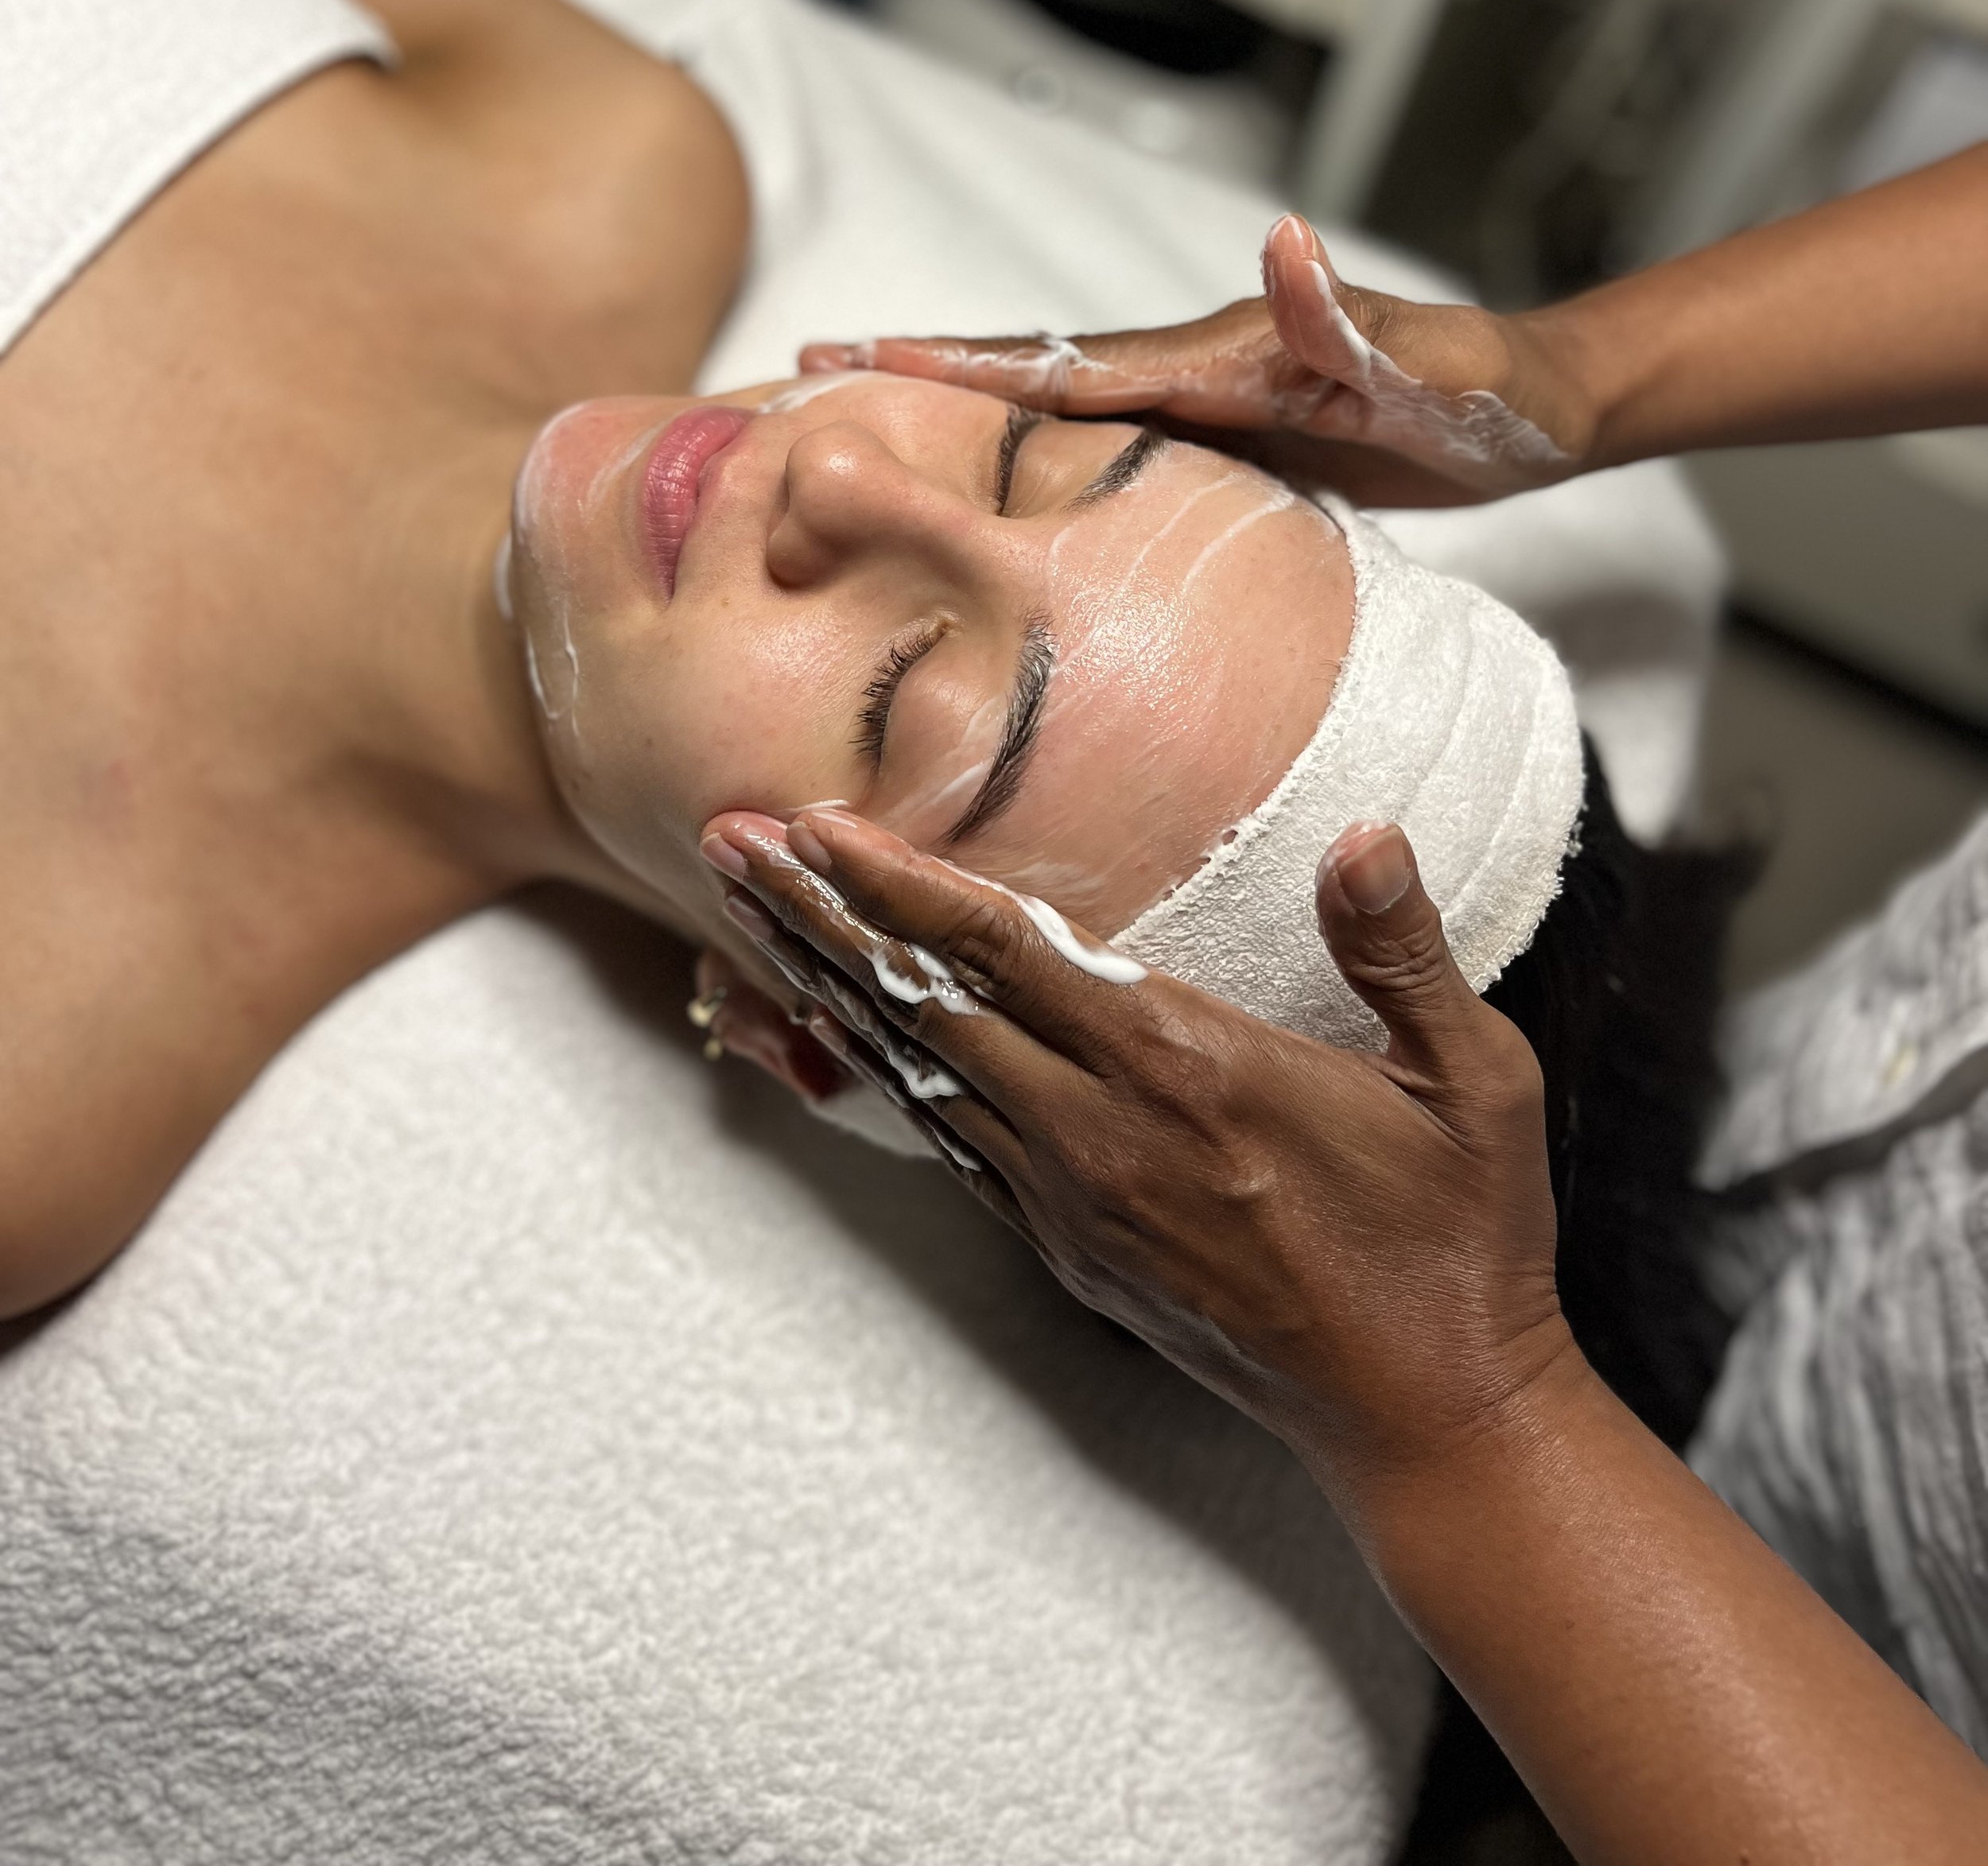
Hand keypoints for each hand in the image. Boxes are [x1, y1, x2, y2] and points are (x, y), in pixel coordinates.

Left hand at [699, 806, 1582, 1510]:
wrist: (1428, 1420)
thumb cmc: (1458, 1243)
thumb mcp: (1476, 1085)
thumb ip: (1403, 953)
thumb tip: (1364, 834)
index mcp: (1190, 1071)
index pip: (1006, 953)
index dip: (901, 882)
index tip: (817, 824)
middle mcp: (1103, 1137)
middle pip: (922, 1004)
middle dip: (815, 916)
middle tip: (727, 841)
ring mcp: (1073, 1204)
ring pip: (916, 1074)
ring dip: (825, 987)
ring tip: (747, 918)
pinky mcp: (1070, 1252)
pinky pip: (948, 1145)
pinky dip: (877, 1078)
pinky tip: (835, 1034)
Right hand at [801, 215, 1588, 505]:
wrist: (1535, 407)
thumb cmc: (1488, 393)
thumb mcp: (1427, 365)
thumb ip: (1345, 312)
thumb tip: (1280, 237)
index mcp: (1217, 356)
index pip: (1062, 362)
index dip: (957, 360)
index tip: (854, 351)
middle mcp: (1194, 369)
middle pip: (1032, 372)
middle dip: (919, 368)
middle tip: (803, 367)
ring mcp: (1206, 405)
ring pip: (1057, 411)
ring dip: (959, 410)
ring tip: (865, 415)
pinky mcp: (1229, 442)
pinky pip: (1106, 452)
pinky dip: (1035, 457)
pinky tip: (997, 484)